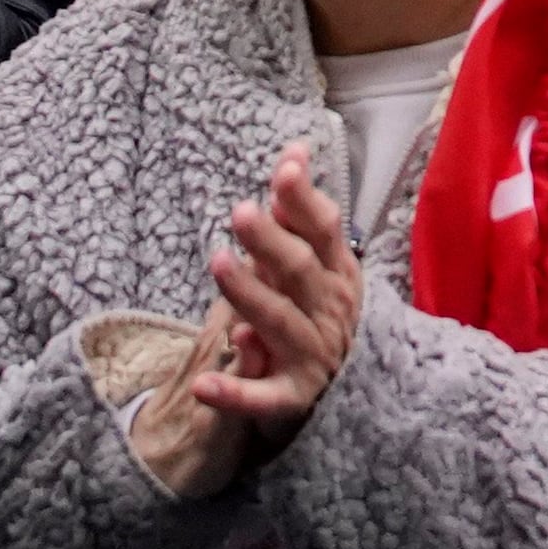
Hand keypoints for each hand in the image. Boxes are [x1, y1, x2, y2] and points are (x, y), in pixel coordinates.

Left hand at [128, 145, 360, 497]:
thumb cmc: (319, 312)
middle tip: (239, 212)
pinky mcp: (290, 397)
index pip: (327, 230)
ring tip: (219, 263)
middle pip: (301, 270)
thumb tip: (294, 151)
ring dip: (250, 294)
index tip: (284, 170)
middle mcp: (330, 311)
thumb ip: (301, 211)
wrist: (345, 392)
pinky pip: (261, 397)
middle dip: (271, 241)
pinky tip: (202, 385)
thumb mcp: (317, 262)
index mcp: (339, 273)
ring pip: (279, 323)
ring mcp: (312, 355)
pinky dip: (233, 392)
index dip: (305, 200)